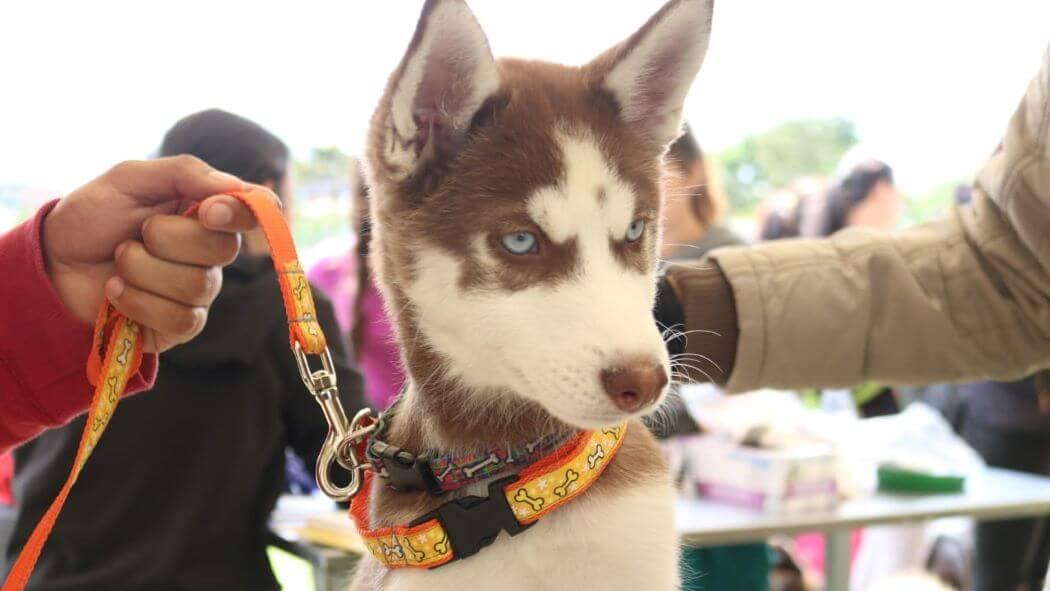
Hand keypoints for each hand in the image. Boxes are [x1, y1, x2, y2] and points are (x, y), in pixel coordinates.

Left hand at [42, 155, 274, 352]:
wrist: (54, 262)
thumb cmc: (94, 216)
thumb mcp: (131, 178)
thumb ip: (184, 172)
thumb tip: (235, 186)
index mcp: (207, 212)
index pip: (254, 212)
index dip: (240, 213)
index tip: (207, 211)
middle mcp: (211, 253)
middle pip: (222, 249)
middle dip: (165, 240)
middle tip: (135, 234)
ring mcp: (199, 291)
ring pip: (195, 285)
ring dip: (141, 271)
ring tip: (119, 263)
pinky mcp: (181, 326)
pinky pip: (180, 318)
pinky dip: (137, 302)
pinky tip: (117, 293)